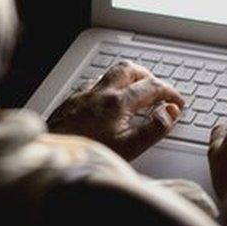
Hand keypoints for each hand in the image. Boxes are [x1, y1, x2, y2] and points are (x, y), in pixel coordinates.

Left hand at [47, 61, 184, 160]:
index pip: (152, 86)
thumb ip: (153, 129)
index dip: (170, 93)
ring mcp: (82, 95)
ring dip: (126, 79)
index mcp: (117, 102)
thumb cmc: (86, 153)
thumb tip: (169, 112)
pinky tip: (106, 100)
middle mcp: (99, 93)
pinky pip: (92, 84)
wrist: (49, 155)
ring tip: (135, 92)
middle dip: (148, 76)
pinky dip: (106, 87)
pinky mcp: (69, 102)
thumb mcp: (128, 148)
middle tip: (158, 91)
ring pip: (109, 74)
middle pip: (129, 70)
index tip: (177, 102)